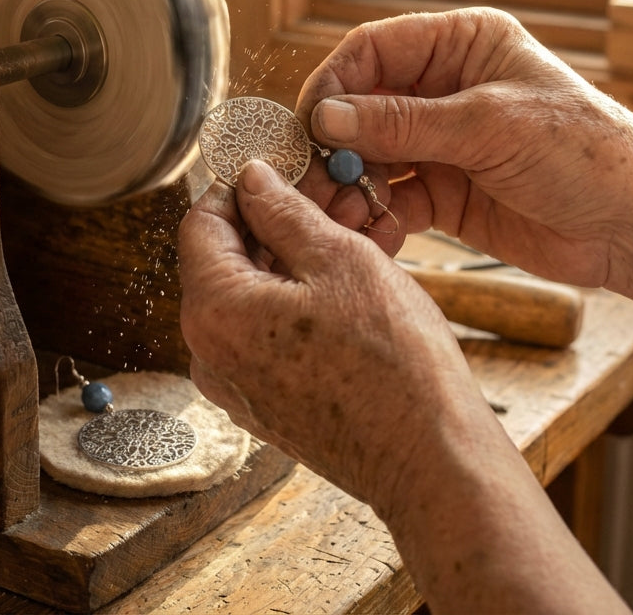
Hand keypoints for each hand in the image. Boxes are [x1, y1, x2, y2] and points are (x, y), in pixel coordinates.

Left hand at [179, 156, 632, 613]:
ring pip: (248, 296)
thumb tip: (252, 180)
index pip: (201, 223)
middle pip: (223, 260)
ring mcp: (234, 384)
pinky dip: (294, 300)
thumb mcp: (341, 260)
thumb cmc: (394, 363)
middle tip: (326, 197)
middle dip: (272, 222)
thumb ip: (284, 212)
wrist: (432, 462)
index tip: (277, 169)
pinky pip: (263, 333)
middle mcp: (209, 353)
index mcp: (214, 311)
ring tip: (348, 234)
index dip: (238, 187)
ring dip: (290, 258)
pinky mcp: (263, 403)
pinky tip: (344, 283)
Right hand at [295, 8, 632, 288]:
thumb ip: (403, 122)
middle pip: (362, 108)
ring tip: (340, 217)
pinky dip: (376, 217)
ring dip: (350, 188)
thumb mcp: (488, 126)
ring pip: (370, 158)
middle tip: (312, 180)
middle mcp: (444, 89)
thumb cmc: (583, 152)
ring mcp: (441, 143)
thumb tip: (327, 118)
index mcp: (460, 46)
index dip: (335, 84)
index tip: (311, 124)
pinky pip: (391, 200)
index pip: (372, 51)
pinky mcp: (443, 192)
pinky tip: (374, 234)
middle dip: (336, 145)